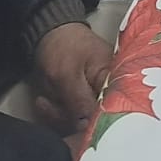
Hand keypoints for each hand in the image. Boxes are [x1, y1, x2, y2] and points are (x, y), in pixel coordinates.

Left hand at [30, 20, 113, 134]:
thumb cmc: (62, 46)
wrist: (50, 33)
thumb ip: (79, 102)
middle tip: (49, 105)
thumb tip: (88, 127)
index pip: (113, 111)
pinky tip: (46, 102)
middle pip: (97, 120)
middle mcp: (113, 90)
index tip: (72, 124)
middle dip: (69, 118)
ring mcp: (99, 95)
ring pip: (83, 121)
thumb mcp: (66, 75)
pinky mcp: (87, 99)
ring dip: (59, 114)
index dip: (94, 123)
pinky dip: (58, 111)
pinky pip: (76, 116)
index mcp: (116, 79)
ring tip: (44, 100)